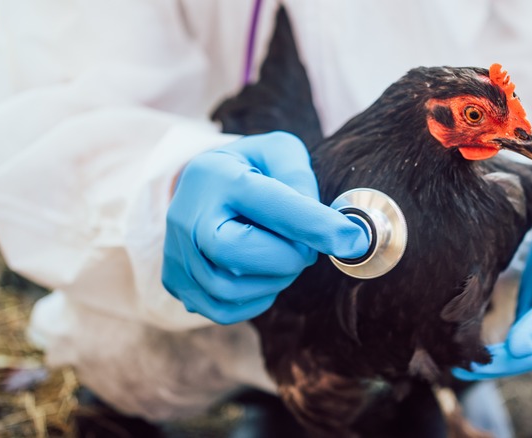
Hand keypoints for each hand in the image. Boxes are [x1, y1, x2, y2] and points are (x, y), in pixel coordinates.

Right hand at [162, 132, 368, 323]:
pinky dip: (255, 298)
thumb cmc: (251, 168)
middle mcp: (187, 215)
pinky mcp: (176, 282)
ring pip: (231, 288)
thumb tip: (323, 224)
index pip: (270, 204)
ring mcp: (176, 252)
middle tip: (305, 246)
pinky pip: (223, 310)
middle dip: (287, 256)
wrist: (201, 186)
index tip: (355, 239)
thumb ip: (300, 179)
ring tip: (283, 255)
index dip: (315, 224)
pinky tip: (264, 274)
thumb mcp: (279, 153)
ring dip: (274, 278)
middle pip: (238, 253)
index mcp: (217, 176)